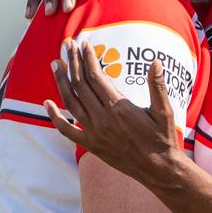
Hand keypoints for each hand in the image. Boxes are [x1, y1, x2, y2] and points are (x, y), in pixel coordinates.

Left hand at [44, 40, 182, 183]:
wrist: (158, 169)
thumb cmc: (163, 138)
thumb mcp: (164, 111)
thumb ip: (157, 85)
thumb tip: (156, 61)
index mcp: (118, 107)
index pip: (95, 76)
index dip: (88, 58)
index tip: (84, 43)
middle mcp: (102, 119)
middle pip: (80, 84)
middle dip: (72, 62)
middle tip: (67, 45)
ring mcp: (94, 133)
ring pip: (70, 102)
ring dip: (61, 81)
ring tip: (55, 64)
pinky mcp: (91, 145)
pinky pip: (67, 130)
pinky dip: (55, 116)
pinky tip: (47, 103)